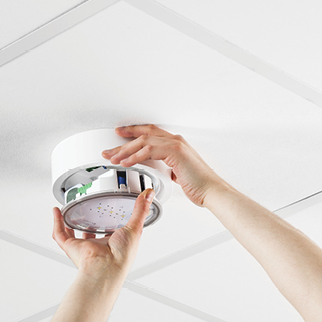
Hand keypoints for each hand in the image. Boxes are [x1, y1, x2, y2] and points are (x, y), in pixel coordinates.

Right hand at [52, 189, 154, 276]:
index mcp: (113, 243)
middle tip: (88, 207)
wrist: (106, 267)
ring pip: (73, 233)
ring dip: (70, 220)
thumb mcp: (135, 227)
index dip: (109, 219)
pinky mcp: (72, 246)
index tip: (109, 208)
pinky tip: (57, 211)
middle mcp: (97, 245)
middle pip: (91, 231)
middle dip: (89, 221)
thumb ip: (141, 210)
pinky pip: (60, 233)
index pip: (110, 230)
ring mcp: (83, 246)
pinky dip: (57, 222)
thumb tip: (149, 195)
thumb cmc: (121, 256)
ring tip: (70, 208)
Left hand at [102, 124, 225, 206]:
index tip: (119, 134)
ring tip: (114, 158)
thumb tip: (156, 169)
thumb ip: (167, 166)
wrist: (211, 190)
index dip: (133, 131)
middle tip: (109, 150)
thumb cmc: (198, 184)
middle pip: (143, 134)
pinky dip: (135, 156)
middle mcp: (175, 140)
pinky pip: (149, 150)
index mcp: (175, 143)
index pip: (150, 132)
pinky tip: (126, 162)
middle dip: (123, 141)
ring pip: (144, 141)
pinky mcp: (175, 152)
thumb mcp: (178, 172)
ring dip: (126, 150)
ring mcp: (175, 144)